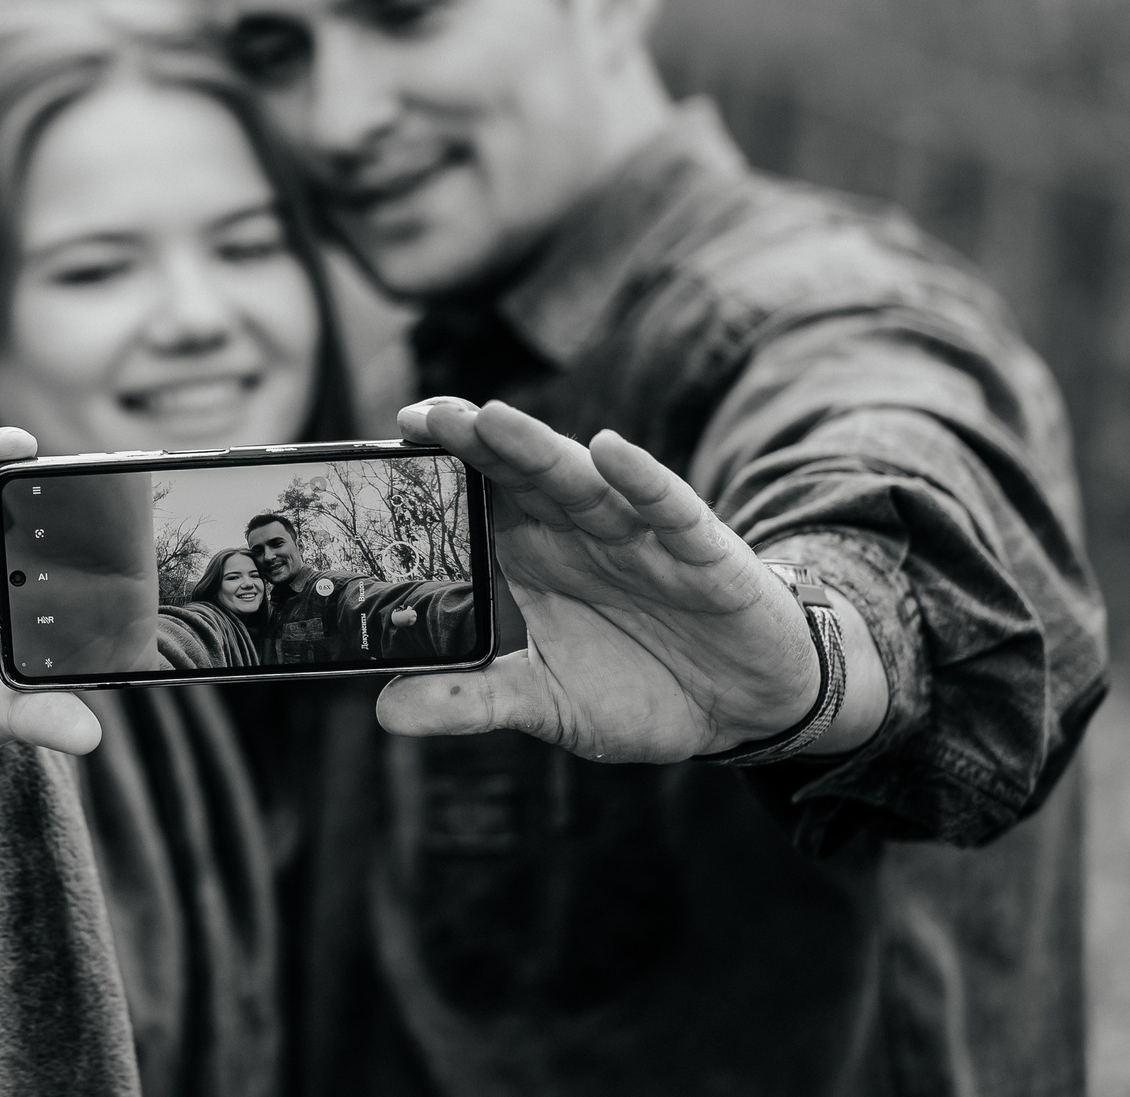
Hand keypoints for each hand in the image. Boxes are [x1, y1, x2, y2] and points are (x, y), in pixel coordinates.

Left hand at [378, 398, 884, 760]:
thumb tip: (384, 713)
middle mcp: (578, 533)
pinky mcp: (698, 551)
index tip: (386, 447)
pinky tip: (611, 451)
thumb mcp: (548, 705)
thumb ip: (472, 701)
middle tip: (422, 416)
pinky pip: (667, 506)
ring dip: (538, 449)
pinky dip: (640, 479)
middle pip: (520, 475)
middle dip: (474, 442)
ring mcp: (637, 535)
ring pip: (582, 481)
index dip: (437, 471)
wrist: (745, 707)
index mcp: (533, 556)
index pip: (477, 498)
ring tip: (490, 420)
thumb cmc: (643, 689)